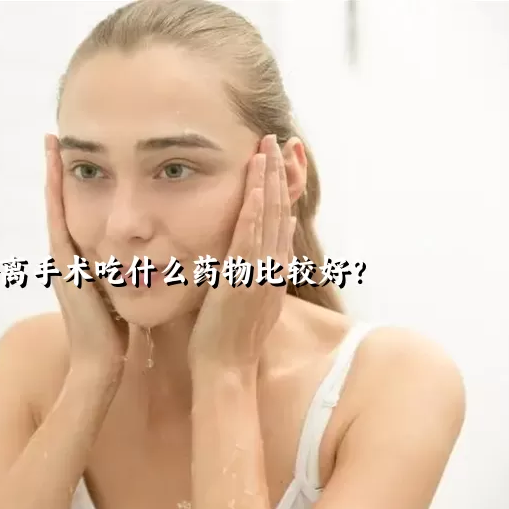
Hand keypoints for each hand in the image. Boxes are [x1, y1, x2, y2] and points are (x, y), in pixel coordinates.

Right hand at [44, 134, 131, 383]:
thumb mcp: (119, 297)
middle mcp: (66, 258)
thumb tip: (144, 256)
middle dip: (58, 173)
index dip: (75, 186)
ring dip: (52, 177)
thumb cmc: (115, 336)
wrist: (100, 365)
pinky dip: (54, 198)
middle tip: (55, 138)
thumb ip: (123, 276)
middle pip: (61, 206)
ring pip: (56, 209)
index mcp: (80, 263)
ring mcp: (61, 262)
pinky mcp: (63, 269)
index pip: (77, 215)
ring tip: (51, 144)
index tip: (76, 156)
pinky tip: (55, 173)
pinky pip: (58, 224)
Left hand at [188, 135, 295, 370]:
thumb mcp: (248, 298)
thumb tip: (262, 241)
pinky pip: (251, 238)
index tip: (277, 159)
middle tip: (276, 139)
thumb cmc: (229, 338)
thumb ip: (255, 269)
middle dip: (278, 173)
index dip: (280, 187)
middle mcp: (274, 267)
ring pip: (269, 218)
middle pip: (280, 210)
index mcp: (274, 270)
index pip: (281, 219)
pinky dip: (256, 211)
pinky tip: (257, 187)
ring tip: (267, 148)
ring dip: (269, 181)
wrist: (226, 368)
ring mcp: (262, 273)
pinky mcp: (244, 279)